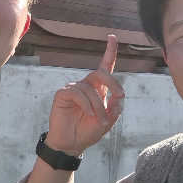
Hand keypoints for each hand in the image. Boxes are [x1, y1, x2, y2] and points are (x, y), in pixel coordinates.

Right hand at [44, 34, 124, 156]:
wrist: (71, 145)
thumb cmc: (88, 132)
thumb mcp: (108, 121)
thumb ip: (115, 107)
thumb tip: (119, 94)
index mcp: (98, 89)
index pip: (105, 66)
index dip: (109, 51)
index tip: (113, 37)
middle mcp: (86, 86)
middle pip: (101, 73)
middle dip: (113, 82)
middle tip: (120, 96)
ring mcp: (74, 89)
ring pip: (91, 89)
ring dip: (98, 106)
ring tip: (100, 121)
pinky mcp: (63, 94)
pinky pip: (77, 93)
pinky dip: (86, 104)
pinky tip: (88, 114)